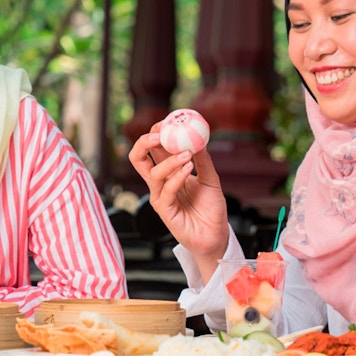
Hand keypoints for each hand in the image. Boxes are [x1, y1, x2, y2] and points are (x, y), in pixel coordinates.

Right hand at [128, 125, 228, 278]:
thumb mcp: (210, 179)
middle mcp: (160, 183)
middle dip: (145, 142)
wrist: (216, 235)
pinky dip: (177, 176)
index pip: (153, 149)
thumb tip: (200, 138)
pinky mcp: (165, 212)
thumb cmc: (210, 209)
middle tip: (160, 132)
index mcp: (167, 173)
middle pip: (139, 159)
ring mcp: (160, 197)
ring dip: (169, 159)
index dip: (156, 133)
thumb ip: (204, 160)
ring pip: (153, 173)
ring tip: (186, 154)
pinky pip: (167, 190)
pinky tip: (188, 168)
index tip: (169, 120)